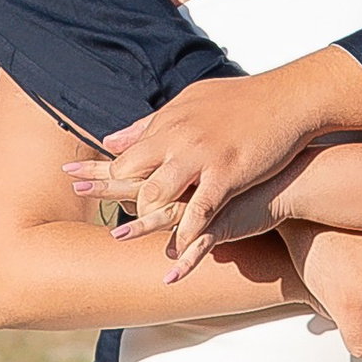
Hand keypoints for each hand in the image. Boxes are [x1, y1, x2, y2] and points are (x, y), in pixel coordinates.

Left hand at [73, 51, 361, 270]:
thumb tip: (118, 136)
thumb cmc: (246, 101)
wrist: (291, 102)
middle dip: (108, 188)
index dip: (100, 165)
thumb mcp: (194, 103)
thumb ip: (154, 122)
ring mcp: (204, 162)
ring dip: (143, 221)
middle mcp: (182, 144)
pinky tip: (172, 261)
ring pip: (164, 196)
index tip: (70, 172)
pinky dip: (186, 242)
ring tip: (118, 236)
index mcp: (174, 127)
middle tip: (79, 195)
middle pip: (137, 172)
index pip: (130, 152)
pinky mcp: (229, 179)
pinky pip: (203, 217)